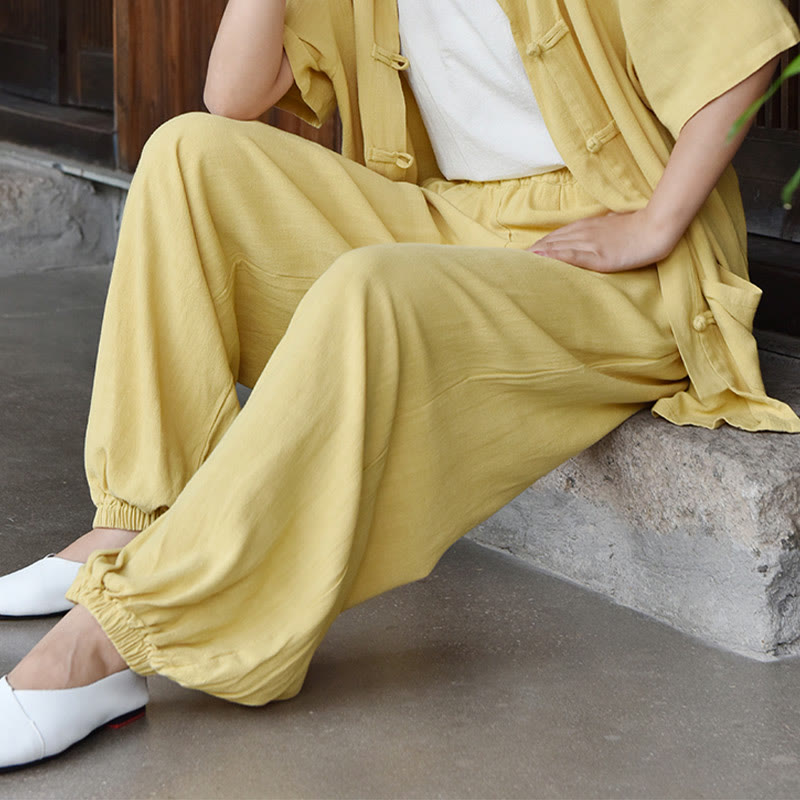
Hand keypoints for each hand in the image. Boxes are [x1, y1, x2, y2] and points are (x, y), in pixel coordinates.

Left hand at [527, 208, 677, 272]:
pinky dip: (552, 258)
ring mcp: (588, 244)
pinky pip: (570, 256)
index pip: (552, 238)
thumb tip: (581, 240)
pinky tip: (537, 261)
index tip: (517, 257)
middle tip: (507, 265)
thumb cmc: (637, 225)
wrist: (657, 226)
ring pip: (554, 248)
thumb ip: (593, 233)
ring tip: (513, 266)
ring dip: (533, 257)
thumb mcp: (610, 226)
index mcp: (583, 227)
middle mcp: (581, 233)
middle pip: (547, 244)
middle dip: (527, 254)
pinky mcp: (597, 255)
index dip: (534, 248)